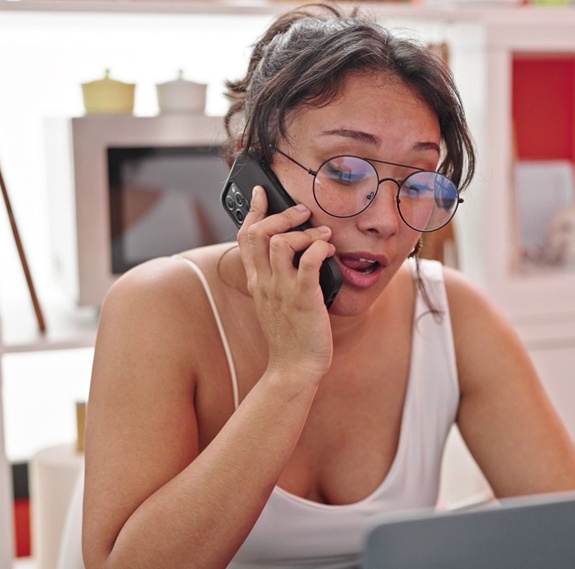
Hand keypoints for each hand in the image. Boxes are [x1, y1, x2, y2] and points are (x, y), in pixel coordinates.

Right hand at [237, 185, 336, 382]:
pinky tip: (328, 251)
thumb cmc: (291, 337)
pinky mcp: (304, 298)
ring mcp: (283, 290)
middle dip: (281, 214)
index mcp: (257, 282)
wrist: (294, 368)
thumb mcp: (274, 303)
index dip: (253, 210)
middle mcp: (265, 282)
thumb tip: (293, 256)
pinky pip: (308, 262)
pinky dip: (319, 249)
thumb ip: (276, 279)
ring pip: (280, 242)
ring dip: (304, 232)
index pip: (245, 237)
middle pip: (259, 232)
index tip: (261, 193)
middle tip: (303, 212)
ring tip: (321, 235)